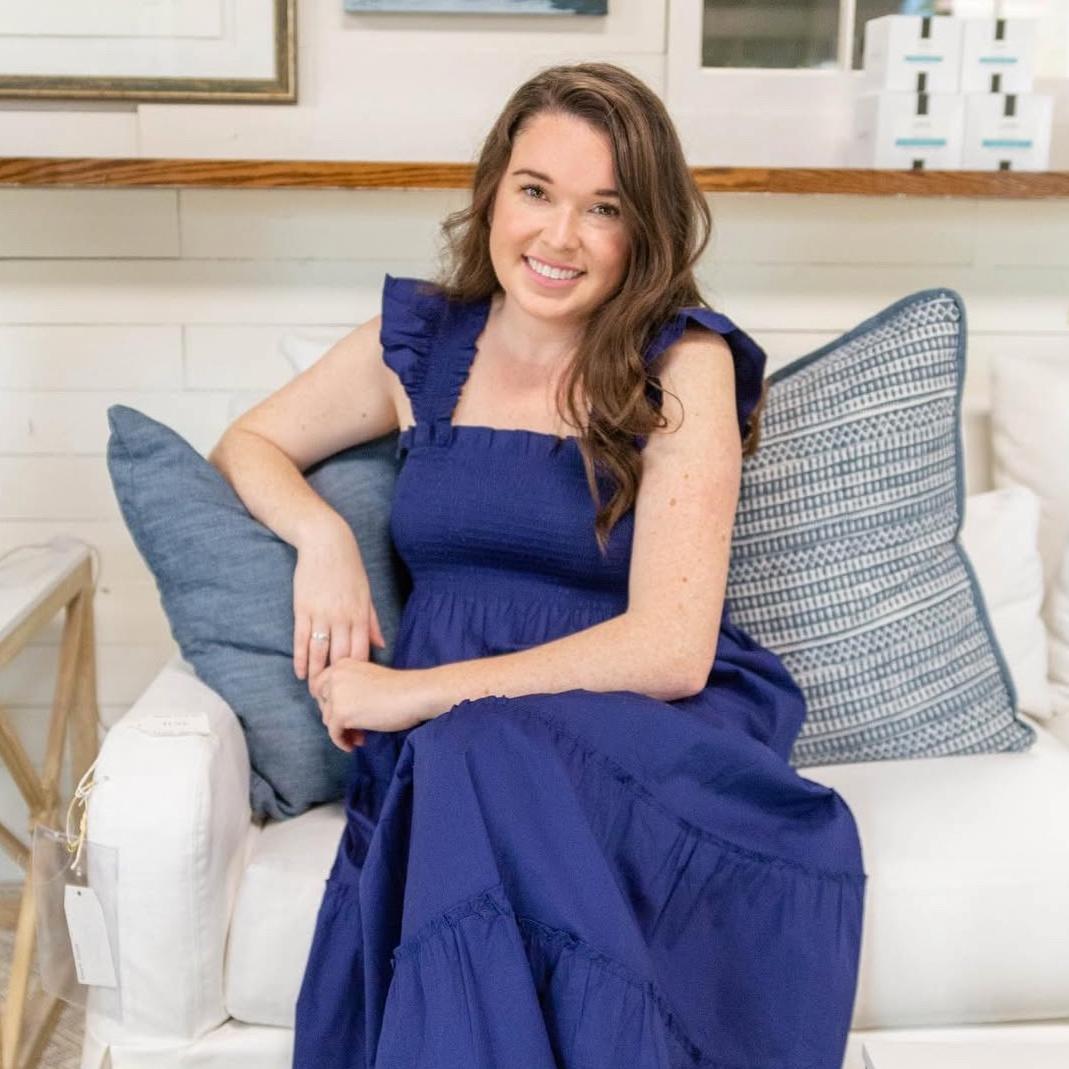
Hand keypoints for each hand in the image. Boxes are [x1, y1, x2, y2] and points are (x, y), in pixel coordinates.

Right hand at [293, 518, 386, 687]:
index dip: (358, 674)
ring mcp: (322, 614)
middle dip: (338, 680)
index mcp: (361, 615)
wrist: (327, 543)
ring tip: (315, 692)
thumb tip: (382, 646)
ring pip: (320, 652)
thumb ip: (372, 622)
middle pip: (341, 657)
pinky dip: (301, 658)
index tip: (356, 689)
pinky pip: (302, 640)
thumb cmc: (349, 569)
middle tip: (334, 698)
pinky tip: (301, 673)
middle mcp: (343, 618)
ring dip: (317, 675)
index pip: (362, 652)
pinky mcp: (303, 609)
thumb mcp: (366, 594)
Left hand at [310, 659, 428, 751]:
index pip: (320, 685)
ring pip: (328, 719)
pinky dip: (342, 741)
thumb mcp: (367, 678)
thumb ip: (348, 687)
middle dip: (335, 716)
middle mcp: (334, 676)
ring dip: (342, 730)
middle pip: (322, 703)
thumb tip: (333, 712)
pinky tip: (354, 745)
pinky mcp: (340, 713)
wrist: (413, 694)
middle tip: (352, 727)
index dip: (328, 701)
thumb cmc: (398, 688)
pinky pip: (334, 733)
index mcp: (342, 664)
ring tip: (359, 736)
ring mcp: (336, 694)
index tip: (338, 713)